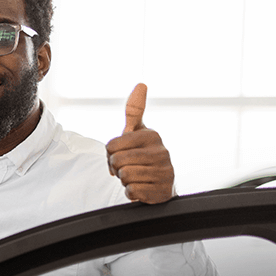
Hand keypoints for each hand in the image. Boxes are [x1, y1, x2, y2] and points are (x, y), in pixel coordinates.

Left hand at [105, 83, 174, 203]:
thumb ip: (134, 110)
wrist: (159, 183)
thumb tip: (141, 84)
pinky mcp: (162, 191)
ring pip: (125, 176)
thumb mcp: (137, 132)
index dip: (110, 153)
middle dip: (117, 167)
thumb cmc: (143, 155)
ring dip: (124, 179)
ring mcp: (164, 172)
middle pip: (117, 161)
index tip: (122, 153)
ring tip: (135, 176)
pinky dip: (131, 192)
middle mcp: (162, 152)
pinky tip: (141, 187)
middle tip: (127, 167)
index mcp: (152, 135)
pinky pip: (132, 192)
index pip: (111, 146)